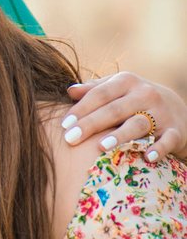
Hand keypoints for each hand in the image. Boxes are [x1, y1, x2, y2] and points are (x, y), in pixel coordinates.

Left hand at [63, 72, 186, 164]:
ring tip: (101, 146)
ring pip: (138, 124)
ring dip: (120, 135)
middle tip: (70, 139)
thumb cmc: (136, 100)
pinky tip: (148, 157)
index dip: (81, 109)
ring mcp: (161, 112)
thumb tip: (70, 91)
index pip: (100, 94)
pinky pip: (167, 140)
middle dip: (91, 124)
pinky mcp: (176, 131)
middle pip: (114, 109)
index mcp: (126, 81)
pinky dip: (159, 148)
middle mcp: (144, 94)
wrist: (178, 108)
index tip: (64, 125)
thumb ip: (94, 89)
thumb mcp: (118, 89)